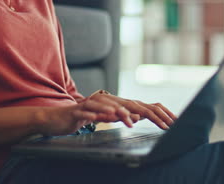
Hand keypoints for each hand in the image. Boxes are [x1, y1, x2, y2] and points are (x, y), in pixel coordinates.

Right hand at [37, 90, 177, 135]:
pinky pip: (90, 112)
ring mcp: (91, 104)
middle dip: (145, 114)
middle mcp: (104, 100)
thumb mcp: (104, 118)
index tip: (167, 123)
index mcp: (112, 102)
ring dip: (121, 114)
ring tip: (131, 122)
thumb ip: (119, 116)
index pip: (137, 107)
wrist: (55, 118)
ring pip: (109, 107)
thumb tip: (136, 117)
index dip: (153, 114)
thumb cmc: (81, 118)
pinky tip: (106, 117)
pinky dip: (99, 114)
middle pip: (128, 105)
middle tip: (159, 123)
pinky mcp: (79, 111)